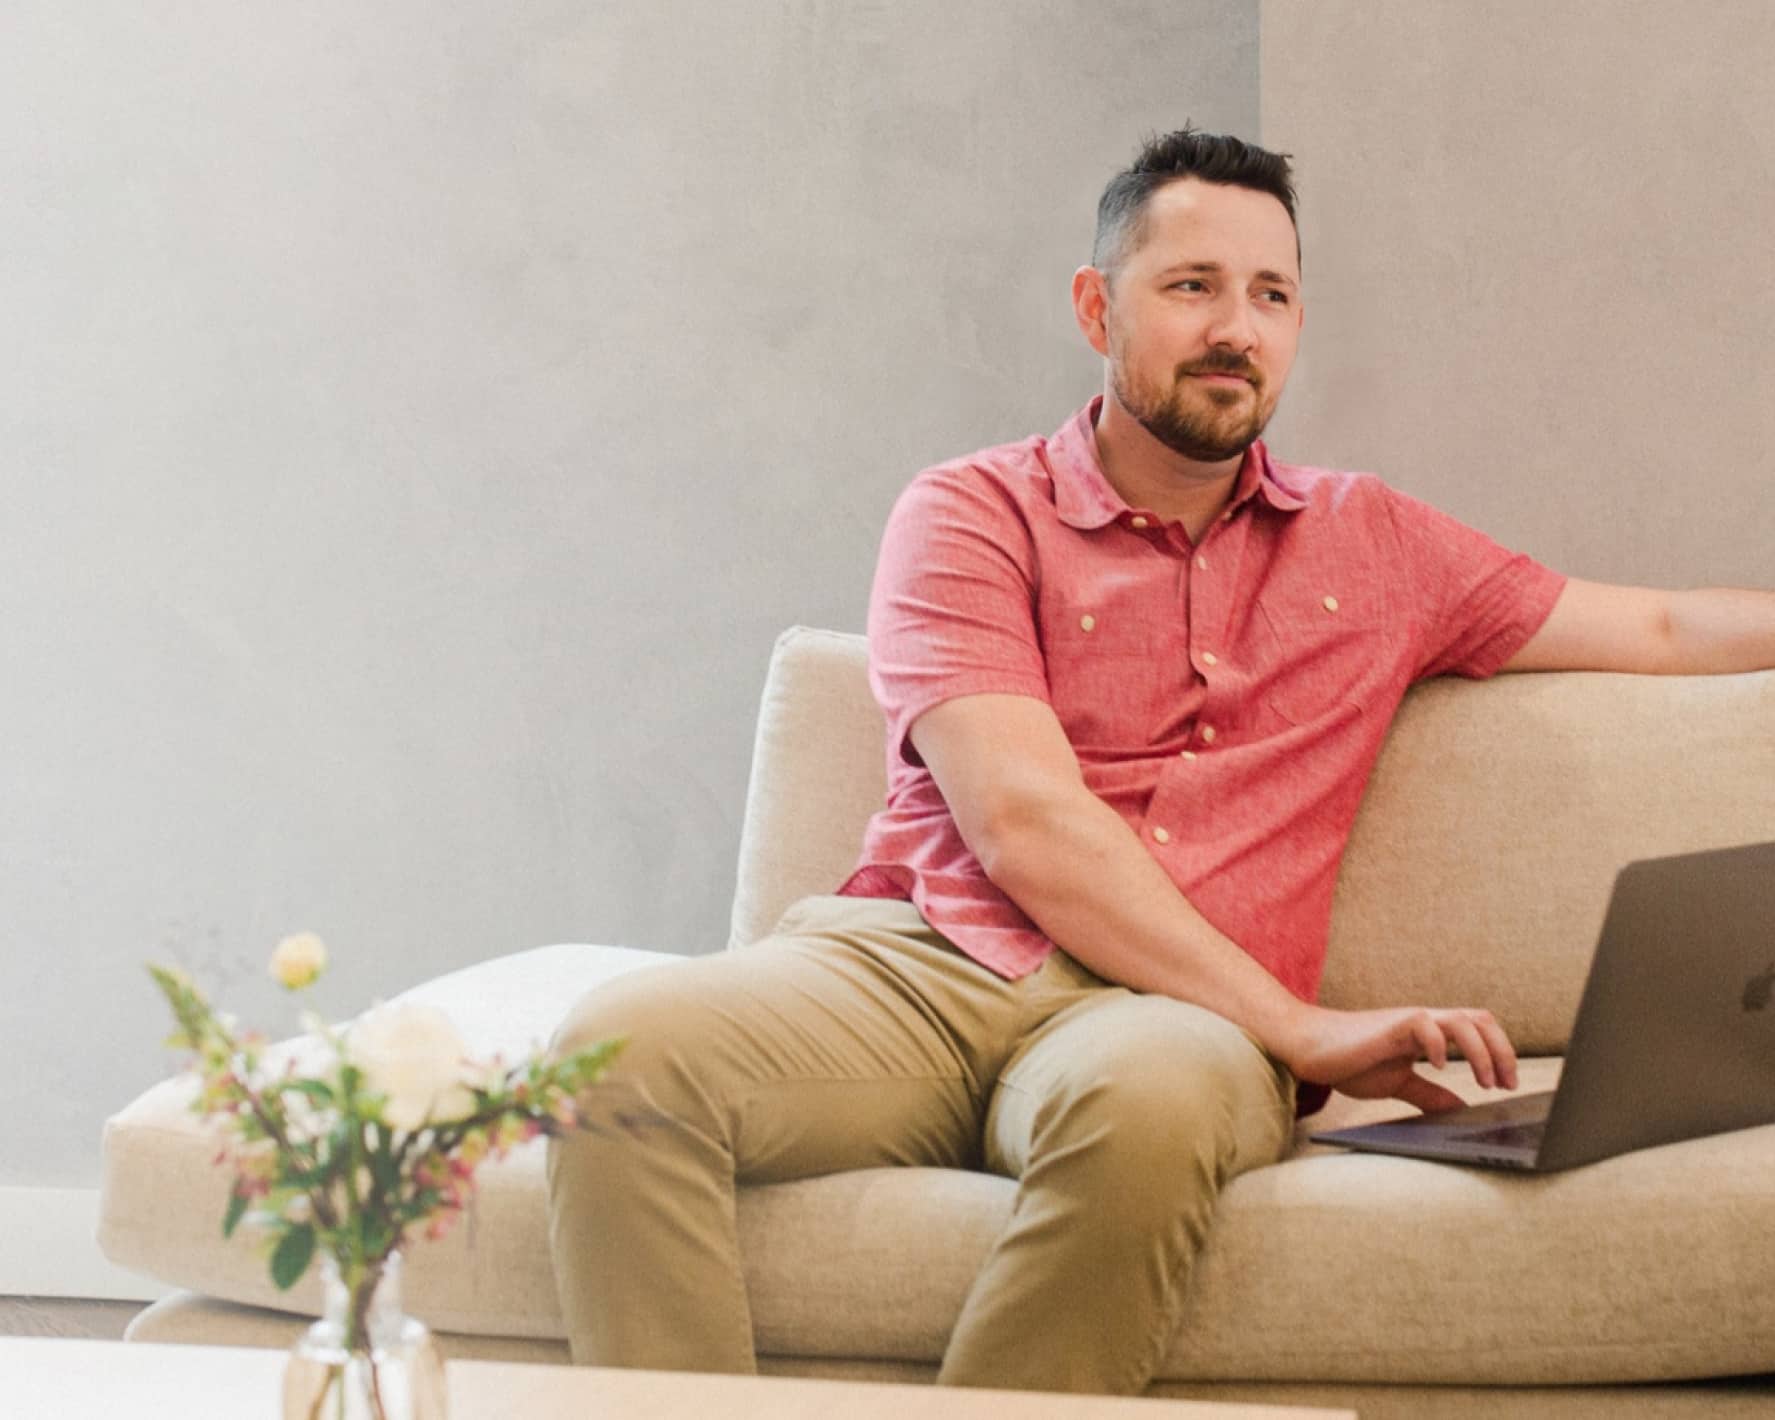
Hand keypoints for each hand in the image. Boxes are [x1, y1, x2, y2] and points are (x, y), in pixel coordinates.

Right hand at [1275, 1003, 1519, 1113]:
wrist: (1308, 1046)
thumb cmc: (1348, 1060)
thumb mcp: (1398, 1083)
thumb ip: (1428, 1093)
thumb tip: (1459, 1109)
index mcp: (1429, 1033)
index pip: (1478, 1029)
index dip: (1500, 1053)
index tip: (1508, 1085)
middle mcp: (1424, 1021)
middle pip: (1480, 1019)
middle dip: (1502, 1051)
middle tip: (1507, 1084)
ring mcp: (1408, 1020)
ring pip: (1461, 1021)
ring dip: (1481, 1052)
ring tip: (1484, 1081)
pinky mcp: (1390, 1025)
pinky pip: (1424, 1024)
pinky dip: (1440, 1045)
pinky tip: (1439, 1066)